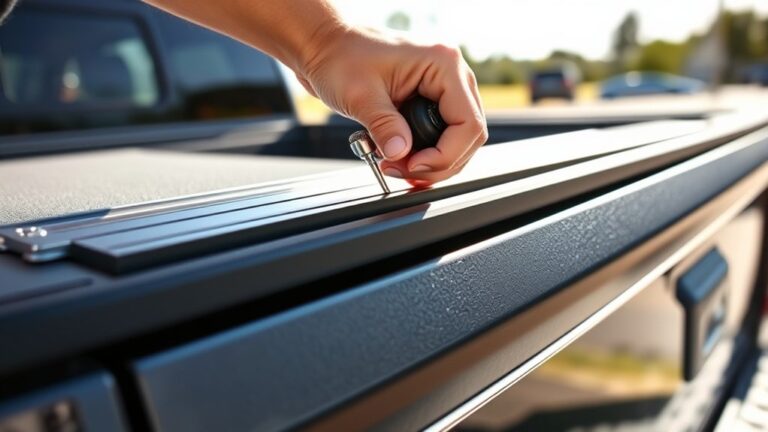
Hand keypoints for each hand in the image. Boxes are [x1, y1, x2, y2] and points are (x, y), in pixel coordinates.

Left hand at [295, 27, 486, 184]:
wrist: (324, 48)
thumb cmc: (340, 57)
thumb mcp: (360, 95)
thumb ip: (384, 125)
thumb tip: (401, 155)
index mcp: (444, 65)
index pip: (467, 123)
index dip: (445, 154)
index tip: (412, 165)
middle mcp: (450, 76)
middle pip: (467, 136)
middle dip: (437, 162)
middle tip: (401, 169)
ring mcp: (441, 90)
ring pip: (456, 141)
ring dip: (429, 162)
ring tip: (394, 164)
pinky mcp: (428, 102)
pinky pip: (438, 137)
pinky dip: (421, 154)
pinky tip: (398, 159)